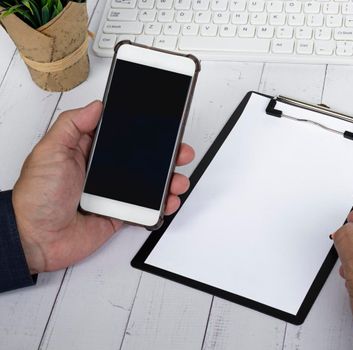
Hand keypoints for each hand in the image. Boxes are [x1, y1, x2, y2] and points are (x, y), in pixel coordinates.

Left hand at [12, 101, 194, 273]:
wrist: (34, 239)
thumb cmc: (35, 197)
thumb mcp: (49, 152)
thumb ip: (72, 126)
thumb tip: (96, 106)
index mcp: (88, 151)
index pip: (122, 136)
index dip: (143, 130)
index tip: (162, 126)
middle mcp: (103, 170)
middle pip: (142, 158)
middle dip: (165, 155)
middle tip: (180, 152)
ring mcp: (113, 193)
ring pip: (149, 183)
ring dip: (168, 180)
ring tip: (178, 180)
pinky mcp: (118, 214)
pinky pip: (145, 207)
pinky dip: (161, 205)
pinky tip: (169, 200)